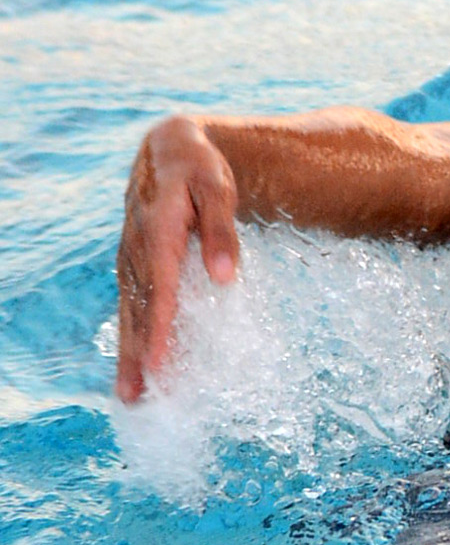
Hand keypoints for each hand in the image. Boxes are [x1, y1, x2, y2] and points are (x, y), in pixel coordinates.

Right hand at [115, 116, 239, 401]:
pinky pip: (131, 304)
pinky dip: (132, 335)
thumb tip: (223, 277)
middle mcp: (138, 248)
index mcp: (159, 232)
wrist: (171, 149)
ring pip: (130, 311)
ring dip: (129, 353)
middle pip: (140, 309)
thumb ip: (221, 231)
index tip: (162, 363)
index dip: (161, 328)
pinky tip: (134, 363)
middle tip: (139, 395)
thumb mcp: (218, 190)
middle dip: (139, 354)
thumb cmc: (201, 170)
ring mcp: (131, 257)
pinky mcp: (133, 262)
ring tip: (130, 393)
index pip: (161, 289)